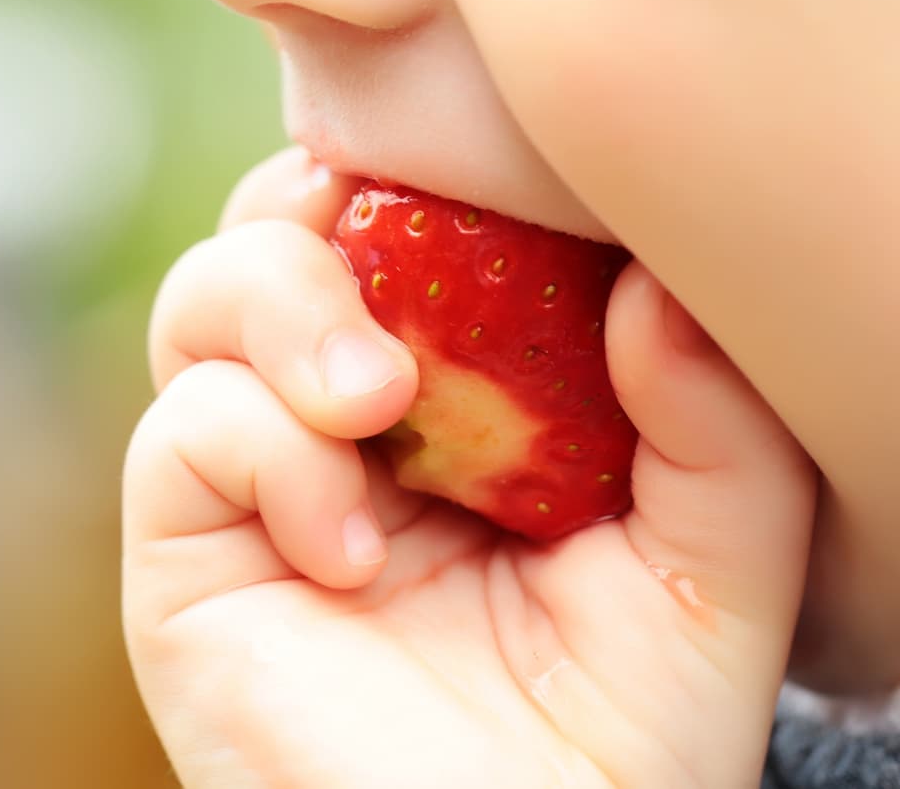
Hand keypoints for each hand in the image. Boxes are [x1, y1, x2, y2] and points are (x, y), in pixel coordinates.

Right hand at [122, 147, 816, 787]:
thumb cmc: (620, 739)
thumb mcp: (711, 568)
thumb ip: (716, 428)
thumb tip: (655, 281)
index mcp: (453, 396)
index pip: (401, 228)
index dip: (416, 177)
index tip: (477, 169)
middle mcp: (343, 421)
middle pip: (279, 233)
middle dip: (323, 217)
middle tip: (409, 265)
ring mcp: (258, 478)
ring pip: (203, 300)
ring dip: (286, 312)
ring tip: (373, 401)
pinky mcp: (187, 550)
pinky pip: (183, 433)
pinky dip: (265, 454)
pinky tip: (350, 554)